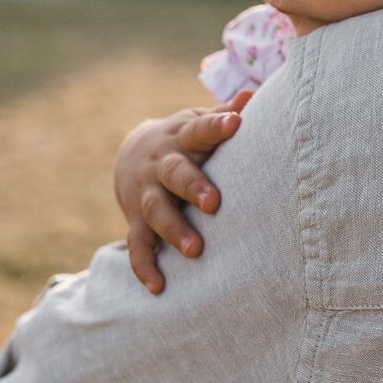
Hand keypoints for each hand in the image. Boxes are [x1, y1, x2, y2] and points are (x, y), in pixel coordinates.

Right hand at [113, 90, 251, 293]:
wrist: (132, 154)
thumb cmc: (185, 140)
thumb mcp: (198, 123)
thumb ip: (223, 115)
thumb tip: (250, 96)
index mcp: (182, 138)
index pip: (199, 130)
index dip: (217, 126)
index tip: (236, 123)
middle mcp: (161, 165)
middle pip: (174, 173)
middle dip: (193, 187)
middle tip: (214, 204)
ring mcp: (146, 193)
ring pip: (156, 211)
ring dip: (174, 230)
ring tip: (195, 251)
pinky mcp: (135, 220)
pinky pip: (137, 245)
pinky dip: (145, 266)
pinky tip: (159, 287)